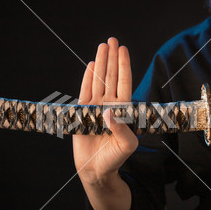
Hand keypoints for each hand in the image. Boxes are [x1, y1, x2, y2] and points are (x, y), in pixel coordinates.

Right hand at [73, 38, 137, 186]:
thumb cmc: (115, 159)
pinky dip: (87, 78)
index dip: (124, 66)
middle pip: (111, 77)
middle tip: (112, 40)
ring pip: (98, 80)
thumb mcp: (127, 146)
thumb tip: (109, 112)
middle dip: (112, 58)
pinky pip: (85, 91)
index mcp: (122, 110)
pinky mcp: (82, 113)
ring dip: (101, 63)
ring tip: (102, 46)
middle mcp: (110, 105)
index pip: (124, 83)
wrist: (96, 169)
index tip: (123, 50)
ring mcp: (96, 108)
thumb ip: (123, 129)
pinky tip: (91, 65)